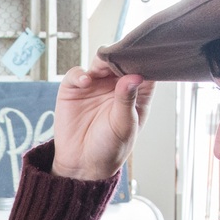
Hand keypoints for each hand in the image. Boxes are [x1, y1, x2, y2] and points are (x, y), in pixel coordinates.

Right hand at [52, 61, 150, 181]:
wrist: (82, 164)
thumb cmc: (110, 148)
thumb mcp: (124, 126)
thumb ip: (127, 100)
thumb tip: (135, 76)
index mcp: (136, 94)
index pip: (144, 70)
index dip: (144, 61)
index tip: (144, 55)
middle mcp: (116, 86)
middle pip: (121, 61)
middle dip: (120, 56)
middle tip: (119, 57)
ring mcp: (95, 85)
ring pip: (100, 62)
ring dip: (102, 61)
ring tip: (102, 68)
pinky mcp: (74, 89)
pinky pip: (77, 74)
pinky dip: (81, 74)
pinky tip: (86, 81)